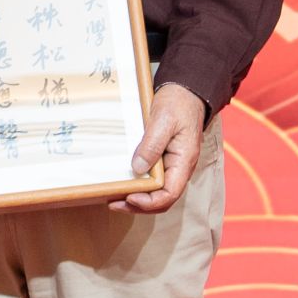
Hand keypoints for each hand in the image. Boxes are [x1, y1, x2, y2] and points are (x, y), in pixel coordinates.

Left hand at [113, 82, 206, 212]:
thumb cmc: (177, 104)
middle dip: (138, 205)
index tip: (129, 197)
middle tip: (113, 204)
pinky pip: (151, 178)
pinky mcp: (161, 158)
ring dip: (136, 199)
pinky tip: (122, 182)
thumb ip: (152, 145)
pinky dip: (137, 185)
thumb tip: (137, 168)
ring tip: (113, 198)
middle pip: (161, 198)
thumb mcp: (163, 121)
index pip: (169, 194)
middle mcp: (178, 168)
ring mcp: (170, 165)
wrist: (185, 92)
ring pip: (156, 191)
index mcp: (183, 162)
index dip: (149, 202)